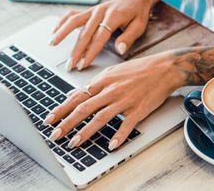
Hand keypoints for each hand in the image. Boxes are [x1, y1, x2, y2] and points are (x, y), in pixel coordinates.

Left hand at [43, 52, 190, 150]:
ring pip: (101, 117)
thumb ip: (94, 84)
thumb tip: (76, 94)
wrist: (164, 68)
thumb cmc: (138, 69)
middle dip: (67, 123)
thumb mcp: (112, 72)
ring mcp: (125, 100)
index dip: (61, 109)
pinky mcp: (139, 109)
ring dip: (86, 131)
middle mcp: (111, 90)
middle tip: (55, 134)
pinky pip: (127, 125)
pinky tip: (110, 145)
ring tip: (74, 142)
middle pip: (84, 108)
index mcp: (103, 80)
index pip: (77, 96)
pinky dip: (118, 136)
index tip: (49, 119)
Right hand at [50, 0, 151, 70]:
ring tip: (52, 44)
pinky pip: (72, 14)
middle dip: (76, 51)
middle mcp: (100, 12)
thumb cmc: (137, 13)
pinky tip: (54, 31)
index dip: (90, 52)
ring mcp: (93, 10)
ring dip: (62, 33)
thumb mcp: (139, 25)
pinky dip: (62, 22)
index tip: (83, 64)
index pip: (99, 37)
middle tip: (70, 65)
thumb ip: (129, 37)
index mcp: (113, 16)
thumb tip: (119, 50)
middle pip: (84, 33)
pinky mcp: (88, 10)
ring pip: (74, 21)